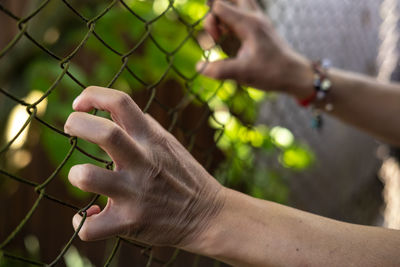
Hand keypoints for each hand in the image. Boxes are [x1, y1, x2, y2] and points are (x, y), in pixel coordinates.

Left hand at [64, 86, 224, 246]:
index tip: (80, 104)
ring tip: (81, 176)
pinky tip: (91, 215)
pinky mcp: (130, 222)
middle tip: (71, 127)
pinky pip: (90, 227)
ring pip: (88, 177)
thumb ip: (143, 127)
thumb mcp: (168, 143)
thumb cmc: (184, 176)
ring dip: (77, 174)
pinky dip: (82, 221)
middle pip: (104, 132)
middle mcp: (143, 161)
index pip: (120, 101)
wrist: (208, 215)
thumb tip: (115, 113)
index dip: (92, 95)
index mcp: (152, 139)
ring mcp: (136, 193)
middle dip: (76, 123)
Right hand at [200, 0, 313, 98]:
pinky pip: (243, 12)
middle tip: (217, 32)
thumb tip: (198, 67)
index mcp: (248, 24)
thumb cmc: (271, 73)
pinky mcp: (261, 27)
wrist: (294, 74)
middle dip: (216, 12)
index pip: (219, 6)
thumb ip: (219, 70)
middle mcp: (254, 17)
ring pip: (238, 2)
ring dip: (225, 13)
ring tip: (221, 34)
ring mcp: (259, 20)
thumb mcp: (243, 74)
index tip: (216, 41)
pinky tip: (229, 36)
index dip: (210, 22)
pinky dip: (232, 18)